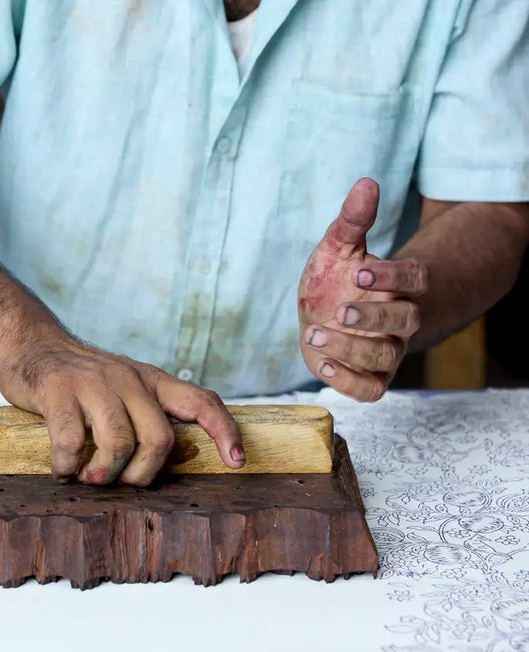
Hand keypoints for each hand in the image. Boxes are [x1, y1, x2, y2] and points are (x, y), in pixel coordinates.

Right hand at [0, 338, 244, 485]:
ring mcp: (94, 383)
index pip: (201, 401)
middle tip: (124, 482)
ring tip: (91, 479)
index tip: (236, 462)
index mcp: (151, 380)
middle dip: (144, 473)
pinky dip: (68, 467)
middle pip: (159, 438)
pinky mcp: (59, 391)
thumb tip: (172, 463)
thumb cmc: (85, 381)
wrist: (34, 347)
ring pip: (119, 443)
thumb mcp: (126, 387)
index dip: (224, 431)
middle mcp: (128, 378)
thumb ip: (148, 414)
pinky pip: (72, 442)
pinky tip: (63, 470)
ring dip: (106, 474)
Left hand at [298, 178, 427, 401]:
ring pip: (386, 356)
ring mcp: (386, 351)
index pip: (417, 278)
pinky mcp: (368, 378)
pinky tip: (323, 365)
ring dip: (351, 348)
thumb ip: (352, 220)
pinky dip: (349, 381)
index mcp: (398, 286)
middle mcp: (398, 321)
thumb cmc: (333, 280)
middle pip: (407, 320)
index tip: (360, 270)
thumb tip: (366, 182)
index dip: (395, 275)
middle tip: (339, 310)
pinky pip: (371, 390)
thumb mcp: (337, 247)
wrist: (319, 315)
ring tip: (314, 334)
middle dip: (374, 316)